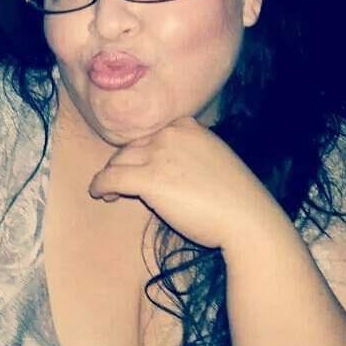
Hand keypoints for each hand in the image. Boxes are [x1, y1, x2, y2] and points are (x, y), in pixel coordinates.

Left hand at [89, 117, 282, 249]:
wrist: (247, 219)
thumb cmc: (235, 197)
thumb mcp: (212, 159)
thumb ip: (188, 154)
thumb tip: (166, 166)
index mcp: (187, 126)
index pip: (152, 135)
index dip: (141, 152)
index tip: (138, 166)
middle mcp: (170, 134)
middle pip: (132, 147)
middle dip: (124, 164)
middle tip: (120, 183)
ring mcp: (158, 154)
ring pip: (119, 161)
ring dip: (112, 175)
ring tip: (110, 191)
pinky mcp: (148, 178)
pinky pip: (111, 178)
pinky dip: (100, 185)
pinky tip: (98, 193)